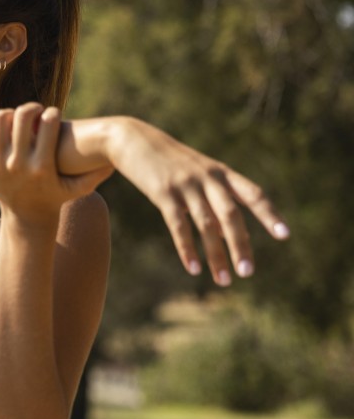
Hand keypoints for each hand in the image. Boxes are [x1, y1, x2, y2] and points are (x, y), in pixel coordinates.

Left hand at [0, 105, 113, 228]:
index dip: (52, 113)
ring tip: (22, 119)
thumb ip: (96, 174)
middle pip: (21, 116)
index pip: (47, 123)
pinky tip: (10, 130)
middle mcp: (17, 164)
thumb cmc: (55, 197)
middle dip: (32, 107)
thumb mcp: (77, 188)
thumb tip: (115, 159)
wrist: (24, 217)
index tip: (54, 114)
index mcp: (42, 167)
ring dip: (12, 114)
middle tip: (37, 111)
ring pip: (0, 118)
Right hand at [107, 117, 289, 285]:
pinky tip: (194, 268)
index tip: (285, 236)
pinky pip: (178, 225)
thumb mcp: (198, 172)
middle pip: (231, 215)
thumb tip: (224, 233)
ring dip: (216, 255)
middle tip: (248, 272)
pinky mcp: (162, 193)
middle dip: (241, 245)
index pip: (253, 194)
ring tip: (224, 280)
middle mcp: (208, 178)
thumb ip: (214, 197)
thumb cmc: (169, 161)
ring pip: (206, 225)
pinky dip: (187, 249)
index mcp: (222, 173)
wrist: (133, 139)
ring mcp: (185, 185)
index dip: (269, 214)